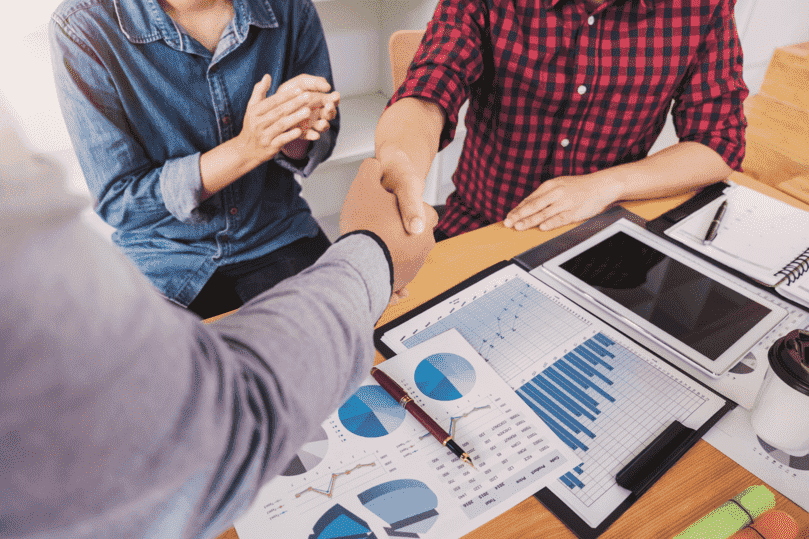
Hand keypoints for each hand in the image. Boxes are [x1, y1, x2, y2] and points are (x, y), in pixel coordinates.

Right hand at [237, 74, 335, 164]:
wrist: (246, 150)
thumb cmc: (253, 126)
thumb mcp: (252, 108)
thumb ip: (259, 91)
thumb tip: (267, 76)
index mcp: (255, 111)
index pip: (272, 101)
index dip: (286, 95)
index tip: (300, 89)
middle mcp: (258, 123)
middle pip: (279, 112)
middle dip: (294, 103)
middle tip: (309, 96)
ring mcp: (264, 136)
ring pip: (282, 125)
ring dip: (295, 118)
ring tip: (308, 111)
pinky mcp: (270, 147)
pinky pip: (282, 140)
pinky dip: (290, 136)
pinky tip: (300, 131)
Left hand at [277, 75, 338, 140]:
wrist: (273, 107)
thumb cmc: (289, 93)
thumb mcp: (301, 83)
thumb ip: (314, 82)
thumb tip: (328, 86)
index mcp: (320, 101)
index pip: (332, 100)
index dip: (335, 99)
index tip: (335, 95)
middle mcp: (318, 113)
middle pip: (330, 114)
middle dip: (331, 111)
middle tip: (328, 106)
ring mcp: (311, 124)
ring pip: (323, 126)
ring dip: (324, 124)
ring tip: (323, 123)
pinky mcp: (303, 132)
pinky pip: (309, 135)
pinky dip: (313, 136)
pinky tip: (315, 135)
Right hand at [340, 159, 438, 292]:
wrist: (357, 262)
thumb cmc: (365, 223)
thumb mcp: (365, 185)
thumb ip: (371, 169)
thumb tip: (374, 163)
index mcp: (424, 219)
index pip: (424, 210)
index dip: (406, 207)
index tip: (390, 208)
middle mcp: (425, 245)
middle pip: (413, 235)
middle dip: (398, 232)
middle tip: (378, 227)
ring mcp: (415, 266)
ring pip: (404, 255)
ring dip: (391, 251)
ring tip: (372, 245)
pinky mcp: (401, 282)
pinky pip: (395, 274)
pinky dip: (386, 270)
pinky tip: (373, 264)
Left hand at [503, 172, 622, 230]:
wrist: (601, 185)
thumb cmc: (579, 186)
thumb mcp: (559, 185)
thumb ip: (544, 195)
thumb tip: (528, 206)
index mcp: (550, 185)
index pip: (530, 199)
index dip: (517, 209)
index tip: (508, 216)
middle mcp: (556, 193)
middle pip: (534, 206)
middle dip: (519, 215)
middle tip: (508, 222)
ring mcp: (565, 203)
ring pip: (544, 213)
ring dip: (530, 221)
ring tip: (519, 227)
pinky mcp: (574, 211)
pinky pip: (560, 219)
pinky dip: (551, 223)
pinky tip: (542, 228)